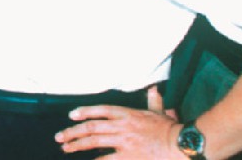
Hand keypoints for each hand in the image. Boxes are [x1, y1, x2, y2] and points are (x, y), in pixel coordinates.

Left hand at [55, 93, 180, 158]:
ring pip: (93, 142)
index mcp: (127, 113)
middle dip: (73, 131)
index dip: (84, 111)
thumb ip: (153, 100)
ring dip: (76, 145)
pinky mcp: (128, 157)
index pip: (100, 110)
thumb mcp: (159, 112)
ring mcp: (124, 142)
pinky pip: (105, 159)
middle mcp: (122, 126)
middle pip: (91, 127)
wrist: (182, 145)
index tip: (71, 115)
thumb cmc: (170, 130)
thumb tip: (154, 89)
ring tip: (65, 147)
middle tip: (60, 137)